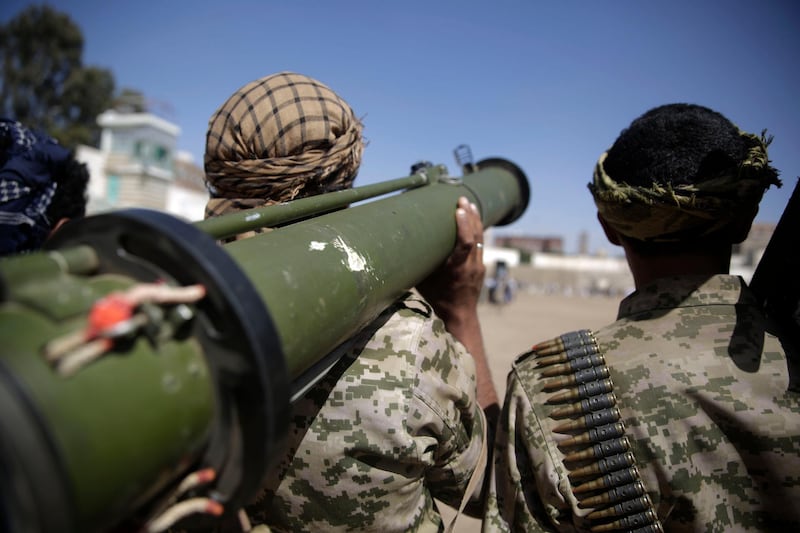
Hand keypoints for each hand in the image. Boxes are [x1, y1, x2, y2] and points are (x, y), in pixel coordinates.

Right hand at [416, 196, 485, 322]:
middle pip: (476, 236)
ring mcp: (479, 266)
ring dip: (475, 220)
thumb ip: (420, 263)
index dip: (464, 225)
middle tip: (462, 199)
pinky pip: (481, 244)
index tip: (458, 209)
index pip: (466, 243)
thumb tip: (402, 245)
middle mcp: (471, 267)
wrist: (459, 316)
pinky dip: (476, 230)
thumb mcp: (424, 282)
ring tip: (469, 204)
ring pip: (481, 238)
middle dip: (470, 215)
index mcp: (457, 270)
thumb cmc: (437, 299)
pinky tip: (472, 220)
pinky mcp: (481, 266)